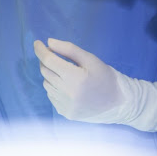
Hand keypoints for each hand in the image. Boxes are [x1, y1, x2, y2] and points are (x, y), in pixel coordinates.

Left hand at [34, 38, 156, 131]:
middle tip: (55, 57)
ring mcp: (65, 105)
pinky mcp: (65, 113)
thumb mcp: (91, 59)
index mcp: (76, 78)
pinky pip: (51, 95)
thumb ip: (69, 49)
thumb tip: (48, 42)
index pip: (49, 61)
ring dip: (51, 75)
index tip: (37, 43)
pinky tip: (68, 87)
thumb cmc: (106, 77)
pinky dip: (55, 88)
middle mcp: (68, 94)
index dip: (40, 50)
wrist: (119, 104)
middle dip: (47, 61)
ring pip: (46, 83)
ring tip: (66, 74)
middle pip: (45, 71)